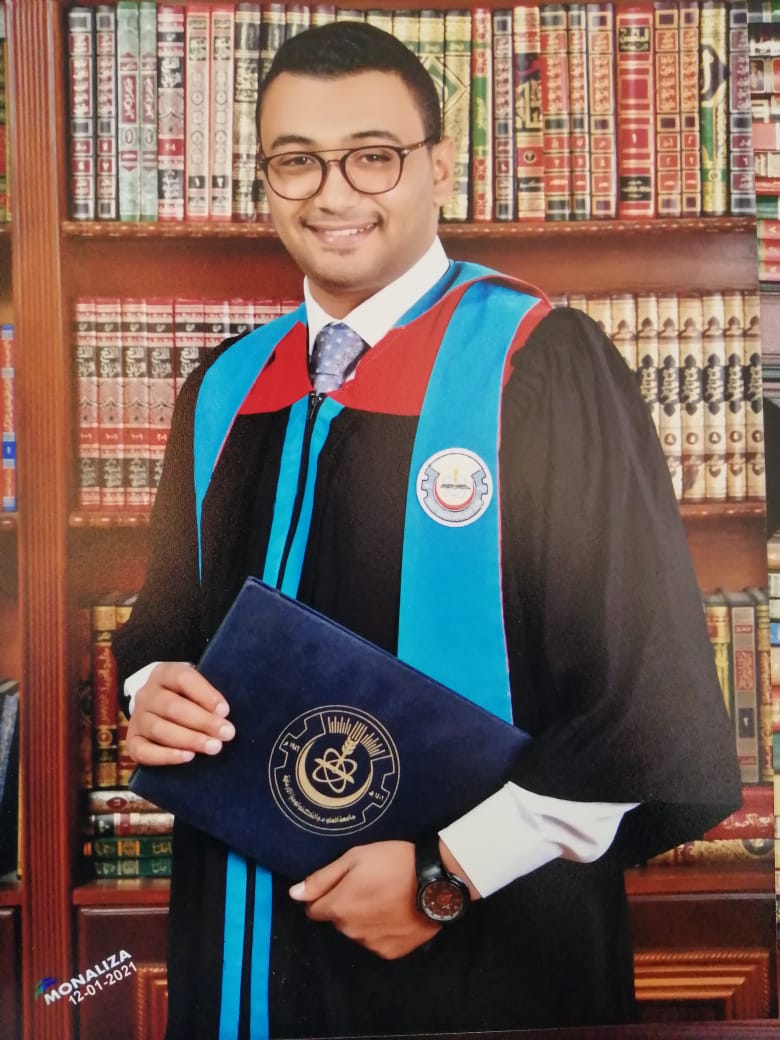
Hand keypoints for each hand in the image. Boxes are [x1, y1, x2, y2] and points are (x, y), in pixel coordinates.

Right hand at [126, 661, 234, 765]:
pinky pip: (143, 751)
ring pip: (159, 729)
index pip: (183, 679)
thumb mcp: (197, 686)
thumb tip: (223, 715)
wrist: (160, 707)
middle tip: (226, 734)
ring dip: (189, 740)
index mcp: (164, 673)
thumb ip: (208, 696)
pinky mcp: (132, 741)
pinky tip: (188, 757)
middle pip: (172, 707)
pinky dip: (166, 756)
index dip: (205, 695)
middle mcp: (147, 694)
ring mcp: (137, 718)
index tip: (225, 711)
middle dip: (203, 722)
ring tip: (214, 747)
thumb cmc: (188, 696)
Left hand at [288, 841, 440, 958]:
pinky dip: (381, 930)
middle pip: (337, 920)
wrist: (435, 881)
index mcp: (338, 908)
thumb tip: (294, 894)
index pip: (314, 909)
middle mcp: (350, 931)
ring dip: (363, 918)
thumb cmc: (393, 862)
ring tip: (385, 897)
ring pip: (356, 931)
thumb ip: (321, 879)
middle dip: (345, 905)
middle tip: (368, 885)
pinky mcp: (391, 952)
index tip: (343, 882)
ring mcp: (371, 945)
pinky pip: (376, 942)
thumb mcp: (354, 858)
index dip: (324, 895)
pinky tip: (395, 913)